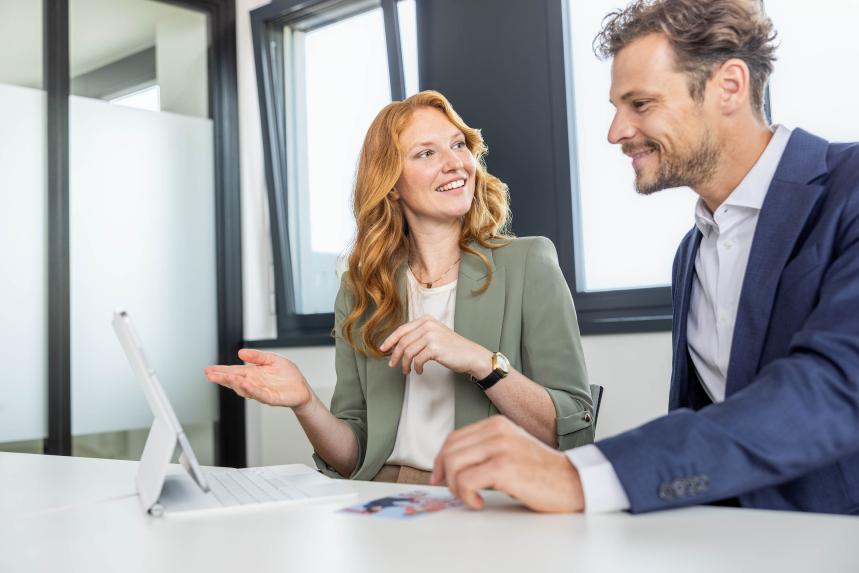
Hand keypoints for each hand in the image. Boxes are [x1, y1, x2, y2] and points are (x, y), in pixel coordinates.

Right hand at [203, 349, 311, 410]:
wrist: (301, 388)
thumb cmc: (287, 375)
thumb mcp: (272, 359)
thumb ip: (257, 356)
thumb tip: (241, 353)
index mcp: (253, 373)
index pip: (234, 371)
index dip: (221, 371)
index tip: (209, 369)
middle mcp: (254, 383)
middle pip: (235, 380)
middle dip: (222, 378)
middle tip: (210, 374)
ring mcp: (261, 391)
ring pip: (244, 388)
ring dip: (235, 383)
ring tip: (226, 377)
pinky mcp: (271, 398)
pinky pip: (259, 394)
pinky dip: (251, 390)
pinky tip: (245, 384)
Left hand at [379, 315, 491, 376]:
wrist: (470, 355)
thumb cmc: (452, 348)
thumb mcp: (434, 335)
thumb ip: (418, 335)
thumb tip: (396, 345)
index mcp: (426, 320)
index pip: (402, 330)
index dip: (390, 340)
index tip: (383, 349)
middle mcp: (427, 325)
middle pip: (402, 342)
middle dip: (395, 355)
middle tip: (393, 365)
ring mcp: (431, 336)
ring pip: (408, 352)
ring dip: (406, 364)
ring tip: (408, 371)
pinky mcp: (434, 348)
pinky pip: (417, 360)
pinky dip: (416, 368)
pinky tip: (420, 371)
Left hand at [431, 416, 584, 512]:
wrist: (573, 482)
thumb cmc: (542, 472)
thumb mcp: (511, 450)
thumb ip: (485, 451)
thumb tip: (452, 466)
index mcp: (497, 425)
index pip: (453, 438)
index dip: (439, 460)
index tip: (438, 477)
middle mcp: (497, 431)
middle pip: (449, 451)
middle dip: (445, 476)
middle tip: (456, 493)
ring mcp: (500, 448)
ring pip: (453, 466)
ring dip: (456, 488)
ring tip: (471, 498)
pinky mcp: (503, 467)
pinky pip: (466, 481)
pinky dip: (466, 496)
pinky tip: (479, 502)